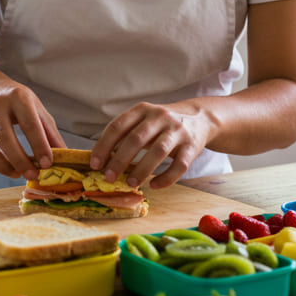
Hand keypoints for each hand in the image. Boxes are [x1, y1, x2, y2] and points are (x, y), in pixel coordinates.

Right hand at [0, 81, 63, 178]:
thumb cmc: (17, 102)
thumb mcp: (37, 109)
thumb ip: (50, 133)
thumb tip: (64, 156)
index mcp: (18, 98)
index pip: (29, 124)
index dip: (39, 146)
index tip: (47, 164)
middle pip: (3, 137)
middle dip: (19, 160)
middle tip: (32, 175)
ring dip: (1, 166)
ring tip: (16, 174)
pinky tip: (0, 167)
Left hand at [92, 102, 213, 188]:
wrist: (200, 118)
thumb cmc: (162, 124)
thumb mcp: (144, 120)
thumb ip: (126, 134)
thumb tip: (102, 160)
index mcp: (142, 110)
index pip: (118, 126)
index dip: (104, 145)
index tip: (95, 164)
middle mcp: (160, 117)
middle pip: (136, 139)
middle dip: (119, 160)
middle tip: (108, 178)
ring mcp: (177, 131)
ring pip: (158, 152)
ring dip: (141, 170)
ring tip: (130, 184)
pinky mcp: (192, 146)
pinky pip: (179, 165)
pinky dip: (166, 178)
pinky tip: (154, 185)